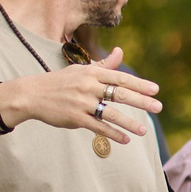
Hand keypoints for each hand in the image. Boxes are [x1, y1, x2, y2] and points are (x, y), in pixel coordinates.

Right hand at [5, 48, 162, 147]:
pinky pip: (98, 126)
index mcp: (92, 72)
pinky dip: (113, 133)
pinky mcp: (75, 118)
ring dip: (129, 123)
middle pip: (120, 94)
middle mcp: (88, 86)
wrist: (32, 94)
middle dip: (141, 101)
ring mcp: (82, 102)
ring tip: (144, 131)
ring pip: (111, 113)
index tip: (156, 90)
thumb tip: (121, 51)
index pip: (120, 78)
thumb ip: (104, 65)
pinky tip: (126, 139)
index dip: (139, 84)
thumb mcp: (82, 70)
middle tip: (159, 107)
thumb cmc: (61, 82)